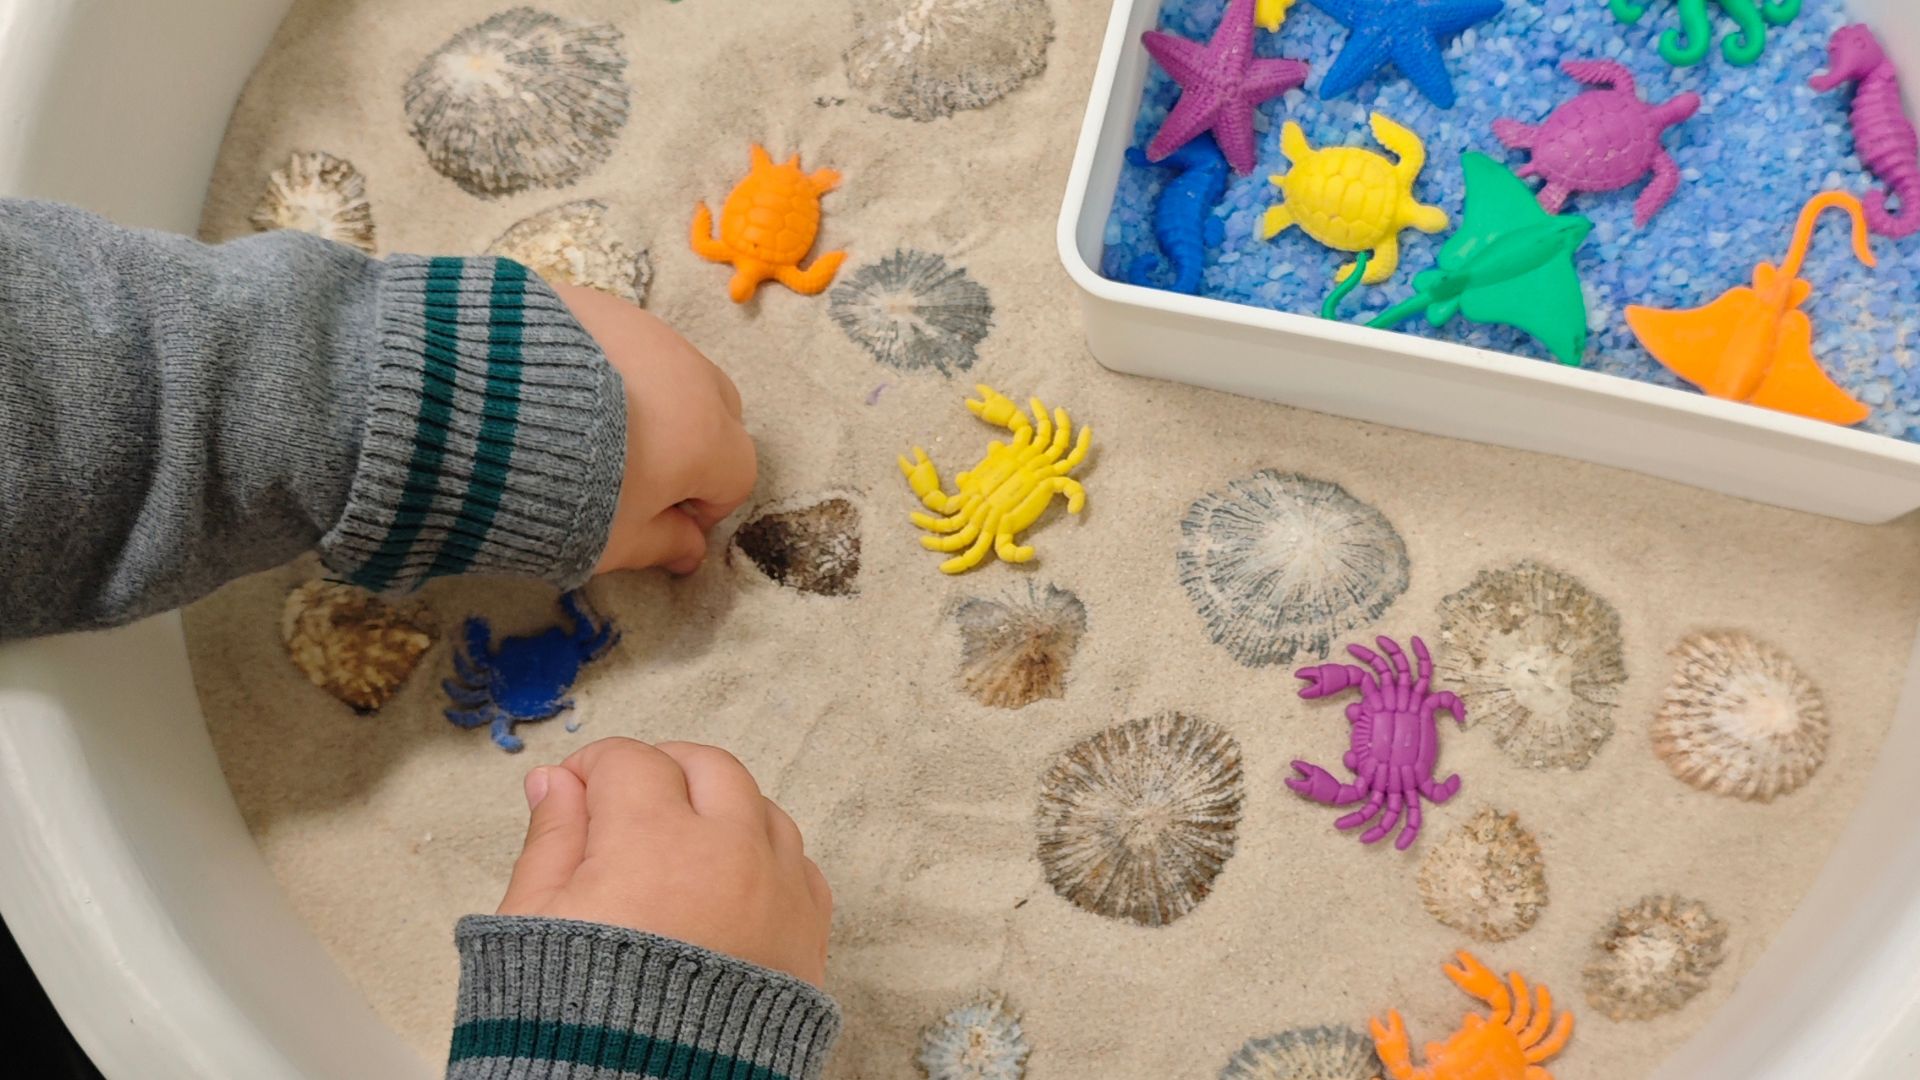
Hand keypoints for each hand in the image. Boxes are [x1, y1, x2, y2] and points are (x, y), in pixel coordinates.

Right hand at [497, 737, 832, 986]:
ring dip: (720, 809)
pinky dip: (764, 857)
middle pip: (707, 768)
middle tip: (627, 798)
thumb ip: (549, 841)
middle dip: (663, 771)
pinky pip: (798, 864)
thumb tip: (553, 784)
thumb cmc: (583, 1026)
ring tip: (677, 843)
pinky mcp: (807, 935)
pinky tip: (726, 882)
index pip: (630, 762)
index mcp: (654, 840)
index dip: (593, 770)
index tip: (575, 790)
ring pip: (761, 809)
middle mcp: (729, 853)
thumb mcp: (533, 925)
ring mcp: (778, 891)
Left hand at [552, 284, 756, 575]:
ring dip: (650, 400)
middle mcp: (688, 374)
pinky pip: (619, 337)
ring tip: (591, 427)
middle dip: (693, 444)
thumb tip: (689, 550)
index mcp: (707, 437)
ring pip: (669, 368)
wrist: (479, 407)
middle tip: (639, 473)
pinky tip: (556, 390)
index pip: (735, 473)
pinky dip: (606, 365)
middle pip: (717, 410)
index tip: (664, 520)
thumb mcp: (613, 539)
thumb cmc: (562, 490)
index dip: (705, 507)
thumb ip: (661, 545)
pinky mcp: (594, 300)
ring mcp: (642, 329)